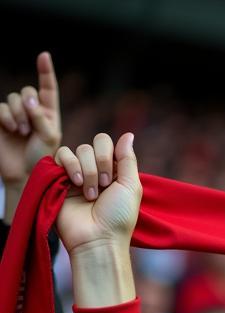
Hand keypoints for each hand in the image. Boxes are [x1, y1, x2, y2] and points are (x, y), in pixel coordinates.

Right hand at [0, 52, 61, 186]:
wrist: (25, 174)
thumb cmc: (42, 158)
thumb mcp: (49, 137)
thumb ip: (42, 117)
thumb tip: (28, 101)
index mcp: (48, 114)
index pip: (48, 89)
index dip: (45, 72)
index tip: (44, 56)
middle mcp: (32, 111)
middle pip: (27, 92)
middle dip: (28, 106)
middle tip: (29, 126)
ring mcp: (16, 115)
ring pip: (13, 98)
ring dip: (18, 114)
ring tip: (22, 131)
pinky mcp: (1, 120)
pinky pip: (1, 108)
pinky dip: (6, 117)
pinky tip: (11, 130)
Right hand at [55, 132, 140, 255]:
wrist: (96, 238)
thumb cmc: (118, 217)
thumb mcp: (131, 187)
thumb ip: (128, 159)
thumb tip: (129, 134)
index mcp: (112, 171)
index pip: (106, 143)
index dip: (108, 154)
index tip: (112, 178)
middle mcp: (94, 170)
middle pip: (91, 145)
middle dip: (98, 164)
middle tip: (102, 187)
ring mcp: (75, 174)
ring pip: (77, 150)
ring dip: (86, 170)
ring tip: (90, 194)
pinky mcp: (58, 178)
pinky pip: (59, 155)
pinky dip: (69, 166)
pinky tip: (73, 184)